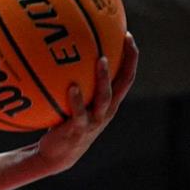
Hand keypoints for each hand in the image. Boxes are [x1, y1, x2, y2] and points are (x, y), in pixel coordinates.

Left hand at [32, 32, 138, 174]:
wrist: (58, 154)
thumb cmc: (65, 122)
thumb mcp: (74, 102)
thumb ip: (75, 82)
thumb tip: (62, 55)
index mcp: (109, 102)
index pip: (126, 76)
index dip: (131, 57)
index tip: (128, 35)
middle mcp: (106, 110)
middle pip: (124, 83)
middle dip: (128, 61)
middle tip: (125, 40)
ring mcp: (94, 120)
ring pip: (105, 97)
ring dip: (103, 78)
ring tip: (101, 59)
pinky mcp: (77, 129)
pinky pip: (79, 113)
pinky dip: (76, 100)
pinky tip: (72, 87)